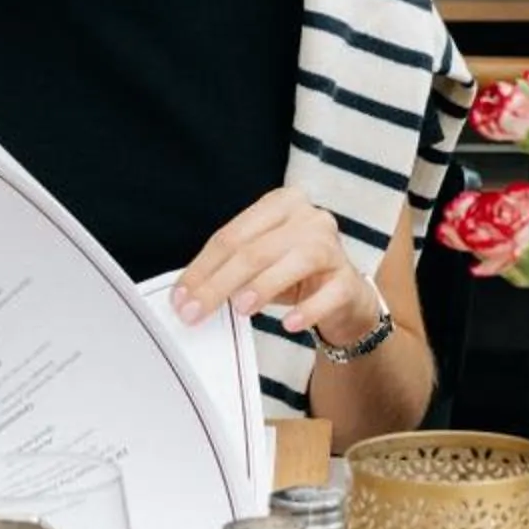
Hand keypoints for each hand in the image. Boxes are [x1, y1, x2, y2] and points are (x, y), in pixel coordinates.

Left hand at [173, 187, 378, 342]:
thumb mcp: (260, 264)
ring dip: (262, 287)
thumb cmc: (294, 275)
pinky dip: (306, 310)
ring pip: (293, 262)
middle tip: (195, 311)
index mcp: (280, 204)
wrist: (343, 297)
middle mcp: (309, 218)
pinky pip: (327, 294)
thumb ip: (230, 268)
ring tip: (240, 309)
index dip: (202, 268)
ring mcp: (332, 247)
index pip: (231, 236)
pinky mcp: (348, 279)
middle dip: (219, 283)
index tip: (181, 296)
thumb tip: (189, 293)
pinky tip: (288, 324)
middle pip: (255, 250)